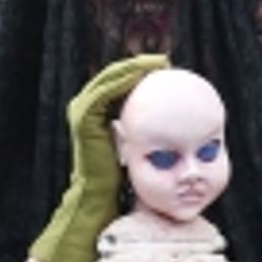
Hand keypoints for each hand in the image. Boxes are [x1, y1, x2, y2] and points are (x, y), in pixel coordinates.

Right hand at [30, 54, 167, 261]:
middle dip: (138, 66)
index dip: (142, 73)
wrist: (101, 201)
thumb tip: (177, 123)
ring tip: (153, 63)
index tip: (166, 67)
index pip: (122, 86)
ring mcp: (84, 116)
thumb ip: (147, 134)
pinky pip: (103, 95)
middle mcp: (90, 113)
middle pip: (114, 79)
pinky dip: (120, 83)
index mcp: (101, 117)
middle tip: (161, 60)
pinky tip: (141, 77)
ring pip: (108, 82)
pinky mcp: (84, 123)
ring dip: (131, 69)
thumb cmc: (124, 180)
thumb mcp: (140, 150)